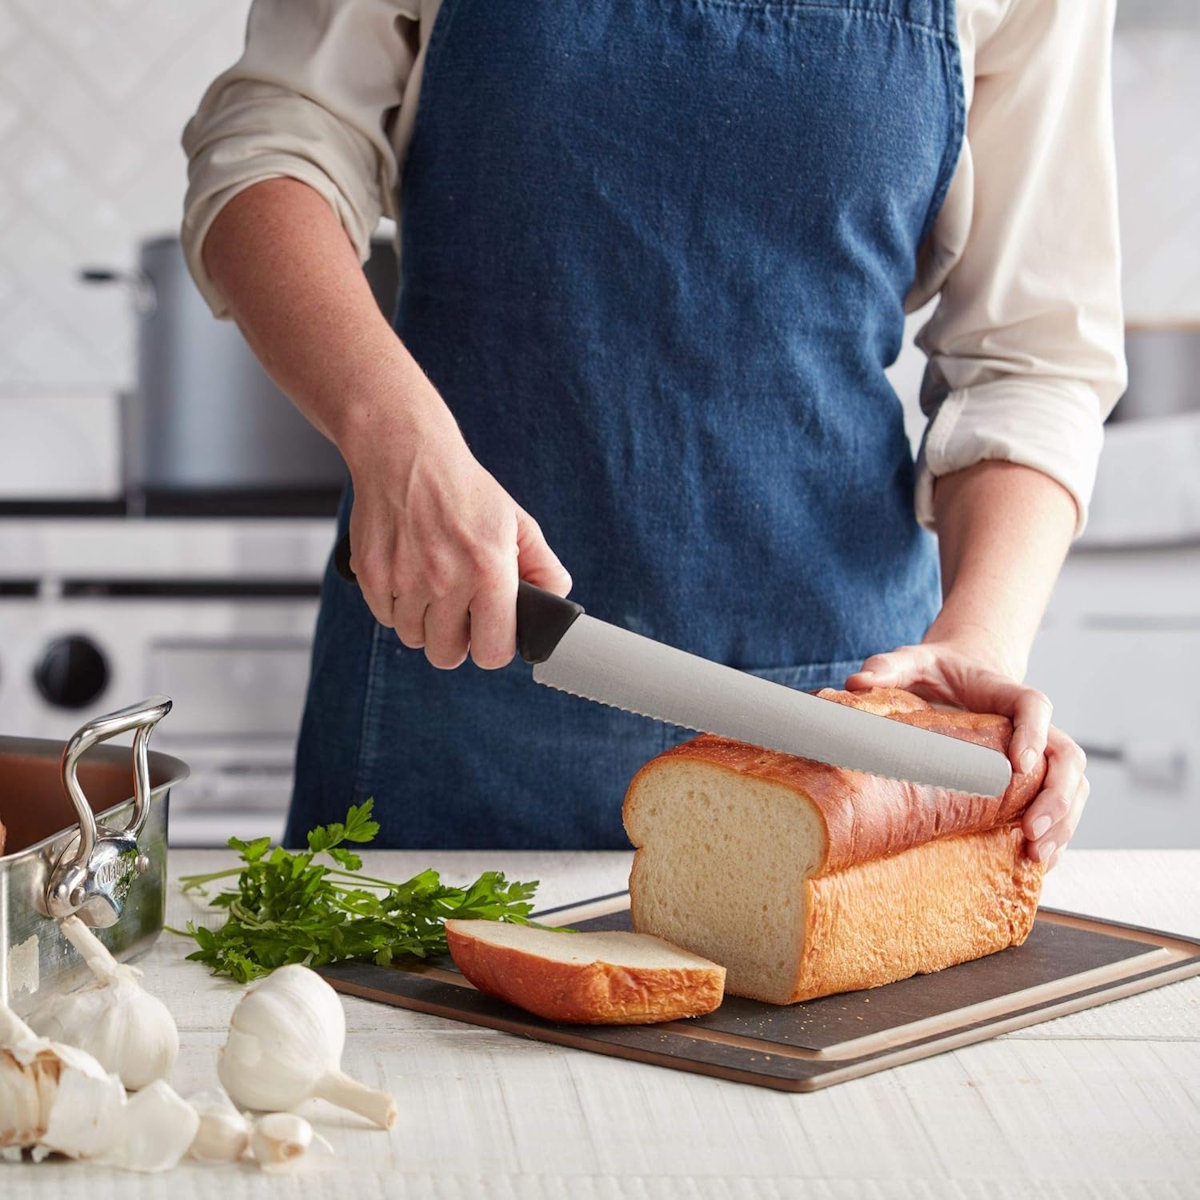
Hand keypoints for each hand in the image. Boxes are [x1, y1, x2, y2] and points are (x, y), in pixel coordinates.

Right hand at [340, 389, 570, 670]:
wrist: (406, 453)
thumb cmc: (464, 489)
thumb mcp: (518, 523)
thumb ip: (544, 569)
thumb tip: (553, 605)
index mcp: (489, 571)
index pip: (492, 652)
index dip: (493, 646)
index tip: (490, 631)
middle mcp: (446, 580)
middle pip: (447, 655)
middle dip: (456, 640)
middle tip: (460, 613)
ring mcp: (404, 580)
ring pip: (414, 639)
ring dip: (425, 622)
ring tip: (433, 588)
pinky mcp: (371, 575)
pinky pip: (386, 618)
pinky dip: (397, 606)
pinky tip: (409, 576)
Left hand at [845, 637, 1086, 868]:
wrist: (959, 675)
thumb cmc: (936, 670)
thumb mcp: (911, 661)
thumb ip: (887, 666)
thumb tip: (857, 682)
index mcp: (1004, 692)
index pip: (1034, 706)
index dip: (1034, 734)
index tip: (1019, 765)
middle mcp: (1033, 726)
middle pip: (1068, 757)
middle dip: (1057, 797)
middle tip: (1032, 830)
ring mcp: (1039, 754)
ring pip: (1073, 787)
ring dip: (1063, 824)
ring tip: (1037, 857)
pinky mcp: (1033, 779)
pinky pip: (1061, 807)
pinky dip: (1056, 836)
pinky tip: (1036, 864)